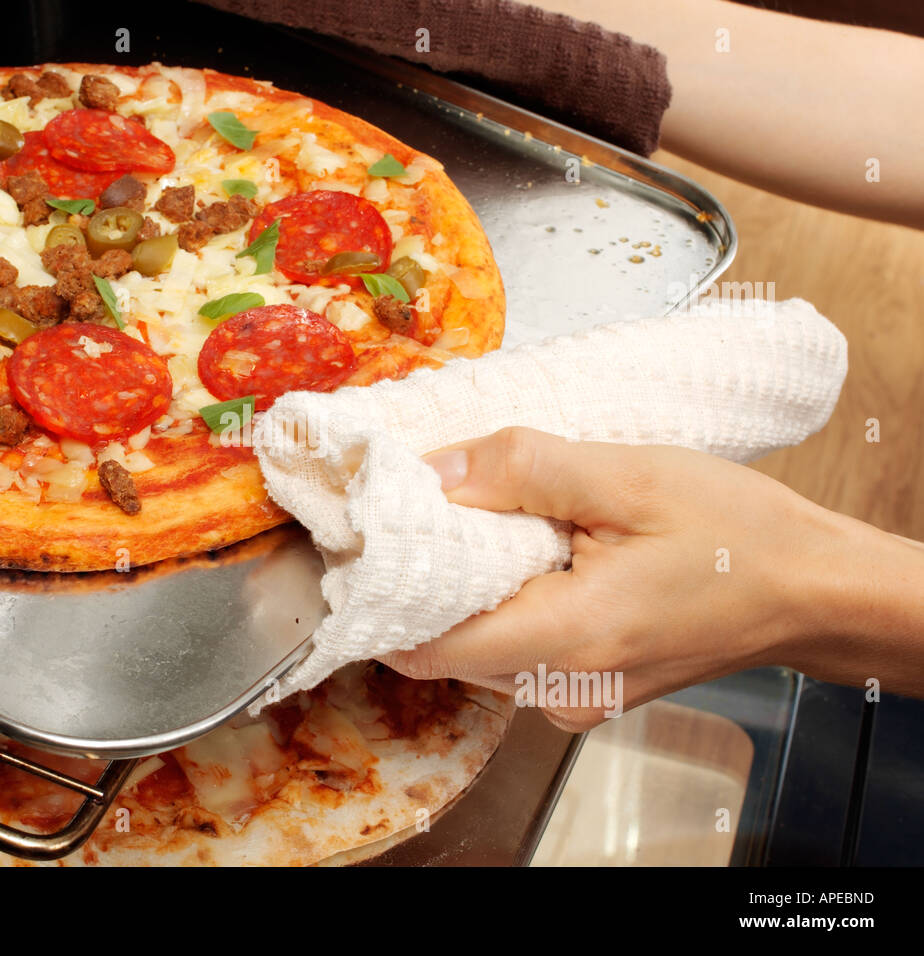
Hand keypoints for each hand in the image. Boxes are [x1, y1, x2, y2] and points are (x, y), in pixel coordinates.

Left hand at [380, 427, 923, 730]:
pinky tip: (527, 552)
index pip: (423, 645)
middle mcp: (559, 687)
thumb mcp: (630, 476)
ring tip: (485, 519)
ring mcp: (571, 696)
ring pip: (474, 646)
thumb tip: (435, 470)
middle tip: (428, 505)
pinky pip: (512, 647)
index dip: (384, 591)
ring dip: (464, 587)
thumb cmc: (738, 534)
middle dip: (422, 578)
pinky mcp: (583, 686)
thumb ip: (524, 470)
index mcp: (567, 639)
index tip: (375, 533)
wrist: (809, 590)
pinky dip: (502, 601)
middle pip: (442, 645)